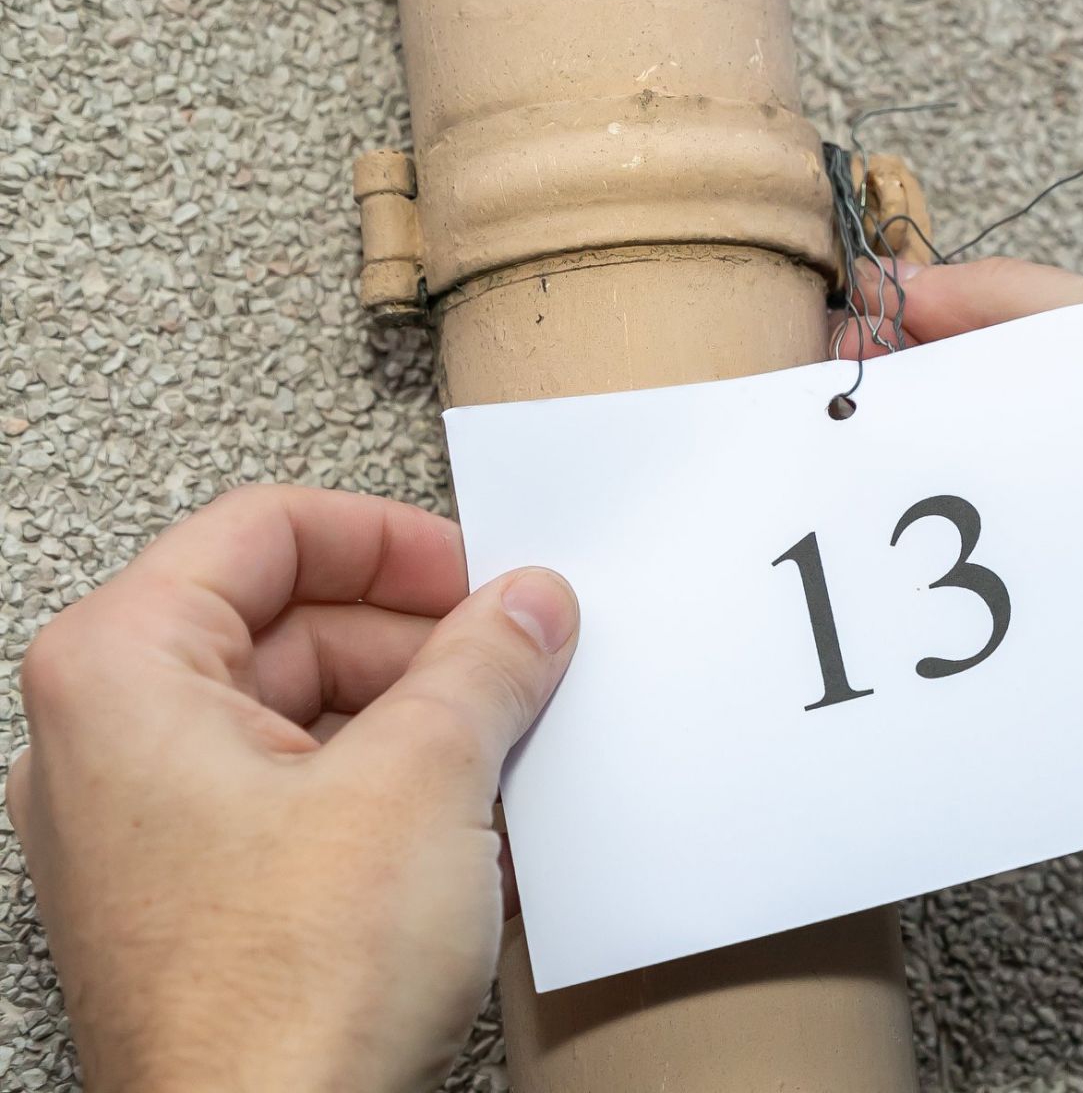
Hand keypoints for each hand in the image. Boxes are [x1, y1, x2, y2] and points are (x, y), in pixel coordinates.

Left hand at [7, 485, 578, 1092]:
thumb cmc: (287, 997)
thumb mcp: (424, 780)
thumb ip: (486, 663)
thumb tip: (527, 606)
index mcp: (123, 674)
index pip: (266, 531)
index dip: (394, 540)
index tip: (484, 573)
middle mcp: (110, 743)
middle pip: (290, 624)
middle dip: (423, 640)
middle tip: (521, 658)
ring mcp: (151, 827)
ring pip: (307, 715)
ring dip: (422, 719)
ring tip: (512, 745)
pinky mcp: (202, 899)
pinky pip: (306, 798)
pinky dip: (393, 791)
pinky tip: (477, 823)